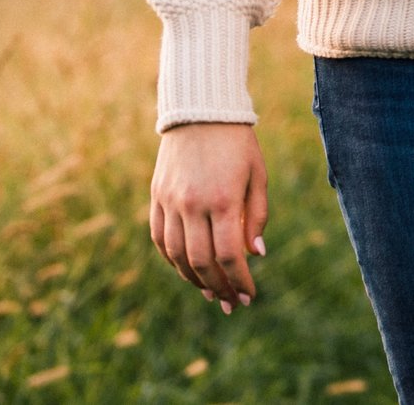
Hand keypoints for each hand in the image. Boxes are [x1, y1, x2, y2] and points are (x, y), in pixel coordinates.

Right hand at [150, 122, 268, 311]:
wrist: (200, 111)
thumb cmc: (238, 143)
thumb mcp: (257, 175)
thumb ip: (257, 216)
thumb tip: (255, 255)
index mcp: (222, 199)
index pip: (228, 254)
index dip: (239, 280)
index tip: (249, 295)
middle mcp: (192, 204)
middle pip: (201, 261)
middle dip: (218, 286)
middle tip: (231, 302)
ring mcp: (170, 201)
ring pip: (177, 255)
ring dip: (193, 279)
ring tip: (211, 291)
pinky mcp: (156, 197)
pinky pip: (160, 238)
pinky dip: (172, 259)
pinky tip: (187, 269)